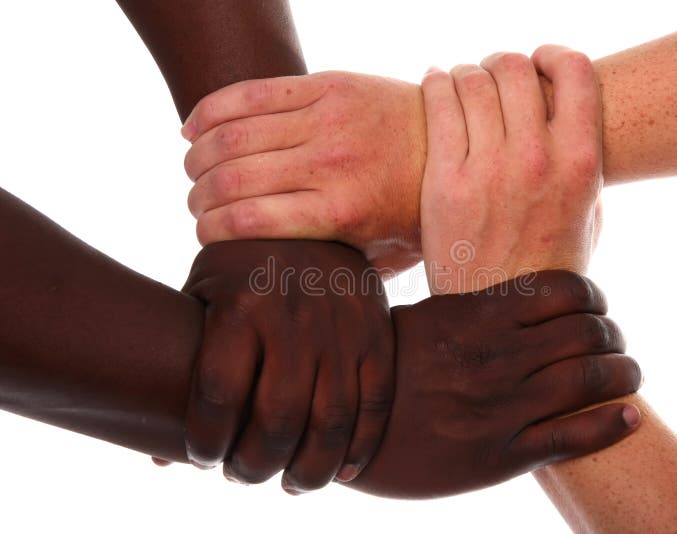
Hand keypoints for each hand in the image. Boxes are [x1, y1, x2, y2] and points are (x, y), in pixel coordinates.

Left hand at [177, 240, 393, 492]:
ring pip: (331, 420)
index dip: (205, 442)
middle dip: (254, 465)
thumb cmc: (244, 268)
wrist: (312, 218)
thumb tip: (162, 458)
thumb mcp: (204, 295)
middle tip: (244, 475)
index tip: (204, 456)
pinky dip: (361, 448)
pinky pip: (375, 402)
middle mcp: (293, 315)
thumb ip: (183, 367)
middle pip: (277, 418)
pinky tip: (342, 469)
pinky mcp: (377, 331)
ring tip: (291, 483)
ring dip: (310, 471)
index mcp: (240, 304)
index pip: (217, 396)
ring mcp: (341, 324)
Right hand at [181, 72, 426, 274]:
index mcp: (340, 212)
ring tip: (194, 169)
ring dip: (199, 155)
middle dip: (199, 194)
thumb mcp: (383, 257)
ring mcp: (328, 120)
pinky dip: (213, 110)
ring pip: (233, 135)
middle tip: (196, 203)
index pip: (244, 220)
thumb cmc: (415, 209)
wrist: (454, 141)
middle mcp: (330, 164)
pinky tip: (195, 128)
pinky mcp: (329, 85)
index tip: (202, 234)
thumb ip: (337, 273)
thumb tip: (291, 295)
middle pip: (231, 178)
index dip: (208, 229)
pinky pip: (252, 92)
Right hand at [344, 271, 640, 498]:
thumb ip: (478, 308)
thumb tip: (524, 297)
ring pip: (592, 378)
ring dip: (624, 373)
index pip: (566, 291)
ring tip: (627, 376)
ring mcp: (501, 406)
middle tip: (613, 343)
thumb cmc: (387, 369)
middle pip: (589, 332)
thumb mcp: (427, 319)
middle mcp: (496, 356)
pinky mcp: (500, 454)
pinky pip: (575, 435)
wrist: (346, 431)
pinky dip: (614, 422)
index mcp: (477, 317)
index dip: (594, 296)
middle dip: (613, 335)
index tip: (597, 307)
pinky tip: (630, 416)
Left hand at [420, 48, 602, 292]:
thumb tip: (570, 124)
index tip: (540, 62)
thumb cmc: (550, 267)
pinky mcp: (445, 181)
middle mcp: (536, 158)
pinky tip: (437, 86)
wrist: (501, 315)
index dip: (553, 55)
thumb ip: (585, 165)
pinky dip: (437, 84)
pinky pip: (438, 105)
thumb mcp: (590, 217)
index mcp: (581, 162)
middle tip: (494, 75)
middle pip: (515, 67)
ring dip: (468, 72)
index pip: (573, 70)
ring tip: (463, 82)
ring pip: (473, 80)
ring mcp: (488, 169)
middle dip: (504, 63)